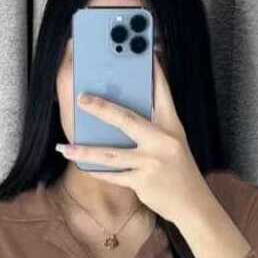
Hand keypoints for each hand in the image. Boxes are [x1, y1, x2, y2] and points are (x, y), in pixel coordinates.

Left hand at [56, 54, 213, 226]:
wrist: (192, 203)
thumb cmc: (179, 170)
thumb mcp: (173, 142)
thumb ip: (152, 126)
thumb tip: (122, 114)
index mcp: (171, 125)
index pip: (161, 92)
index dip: (153, 72)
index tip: (142, 53)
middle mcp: (162, 140)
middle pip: (127, 120)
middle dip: (102, 108)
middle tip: (81, 98)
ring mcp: (152, 162)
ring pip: (112, 154)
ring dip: (85, 151)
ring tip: (65, 148)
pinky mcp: (143, 182)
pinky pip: (114, 176)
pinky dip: (97, 171)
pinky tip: (81, 166)